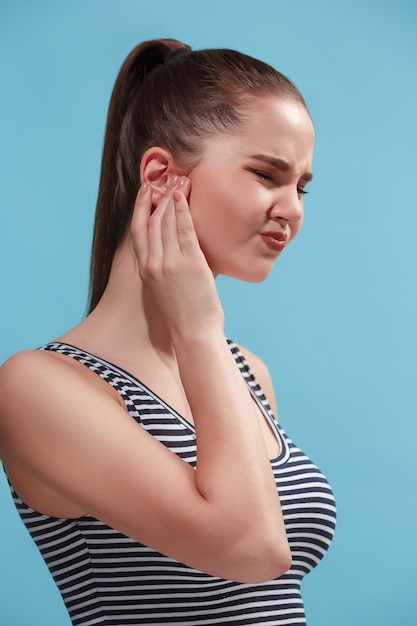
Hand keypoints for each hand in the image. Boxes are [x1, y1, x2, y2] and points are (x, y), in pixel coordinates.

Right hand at [130, 177, 224, 337]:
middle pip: (152, 222)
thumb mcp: (166, 290)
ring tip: (178, 182)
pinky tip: (184, 199)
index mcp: (146, 271)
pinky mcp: (189, 263)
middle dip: (158, 198)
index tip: (145, 192)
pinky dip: (183, 211)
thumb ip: (166, 270)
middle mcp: (153, 264)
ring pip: (166, 222)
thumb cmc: (183, 316)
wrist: (192, 334)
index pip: (139, 232)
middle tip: (165, 179)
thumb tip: (177, 254)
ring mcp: (170, 263)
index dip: (141, 209)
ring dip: (171, 199)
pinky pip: (185, 230)